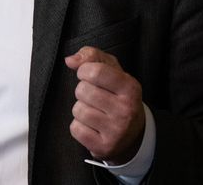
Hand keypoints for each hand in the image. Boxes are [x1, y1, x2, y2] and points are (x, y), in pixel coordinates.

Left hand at [64, 46, 145, 163]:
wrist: (132, 135)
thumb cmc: (117, 95)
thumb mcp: (112, 71)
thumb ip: (92, 56)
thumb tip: (70, 60)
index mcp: (130, 87)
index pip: (95, 71)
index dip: (84, 71)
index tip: (88, 76)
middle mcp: (126, 109)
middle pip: (82, 90)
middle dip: (82, 91)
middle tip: (95, 97)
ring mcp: (116, 130)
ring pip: (78, 110)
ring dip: (81, 109)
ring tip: (95, 112)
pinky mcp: (104, 147)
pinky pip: (75, 129)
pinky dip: (79, 127)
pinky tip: (92, 126)